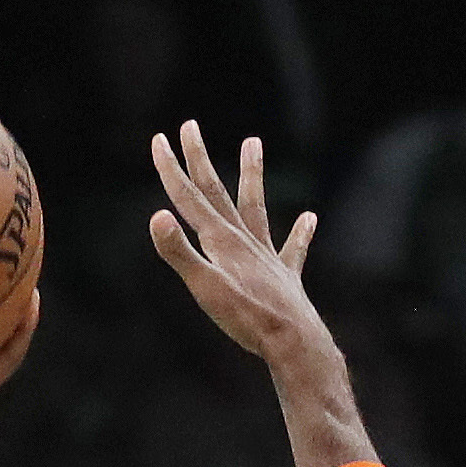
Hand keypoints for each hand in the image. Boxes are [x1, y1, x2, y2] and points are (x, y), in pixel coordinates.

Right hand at [146, 125, 324, 361]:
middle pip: (216, 192)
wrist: (292, 340)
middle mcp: (243, 240)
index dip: (171, 169)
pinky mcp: (284, 275)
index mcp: (220, 240)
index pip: (188, 198)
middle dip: (198, 159)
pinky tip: (309, 218)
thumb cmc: (245, 317)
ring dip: (251, 174)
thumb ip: (179, 252)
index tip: (159, 139)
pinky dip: (300, 233)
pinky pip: (292, 249)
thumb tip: (156, 216)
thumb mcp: (204, 287)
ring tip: (253, 142)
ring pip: (255, 206)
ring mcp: (265, 255)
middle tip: (189, 126)